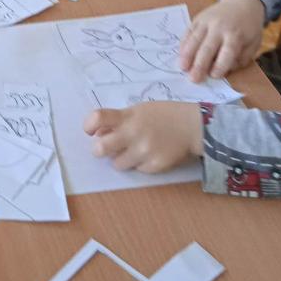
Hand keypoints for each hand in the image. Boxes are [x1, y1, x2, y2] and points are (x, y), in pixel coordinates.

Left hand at [84, 102, 201, 173]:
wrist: (192, 126)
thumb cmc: (162, 116)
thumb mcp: (139, 110)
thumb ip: (118, 120)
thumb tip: (97, 134)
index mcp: (128, 116)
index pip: (98, 117)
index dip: (88, 125)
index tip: (89, 131)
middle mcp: (134, 133)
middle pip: (101, 148)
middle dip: (99, 150)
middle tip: (104, 148)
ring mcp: (145, 151)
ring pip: (117, 164)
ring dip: (121, 159)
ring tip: (133, 150)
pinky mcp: (156, 165)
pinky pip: (137, 170)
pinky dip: (139, 164)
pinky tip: (149, 155)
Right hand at [178, 0, 264, 82]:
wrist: (241, 3)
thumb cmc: (248, 28)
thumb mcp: (253, 43)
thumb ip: (242, 59)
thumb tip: (225, 70)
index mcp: (236, 35)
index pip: (227, 52)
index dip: (220, 65)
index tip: (213, 76)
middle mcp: (220, 27)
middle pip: (208, 47)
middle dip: (200, 64)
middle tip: (193, 78)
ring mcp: (207, 22)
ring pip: (195, 39)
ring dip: (187, 55)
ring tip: (182, 67)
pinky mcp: (198, 19)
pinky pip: (189, 32)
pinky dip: (184, 44)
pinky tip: (181, 54)